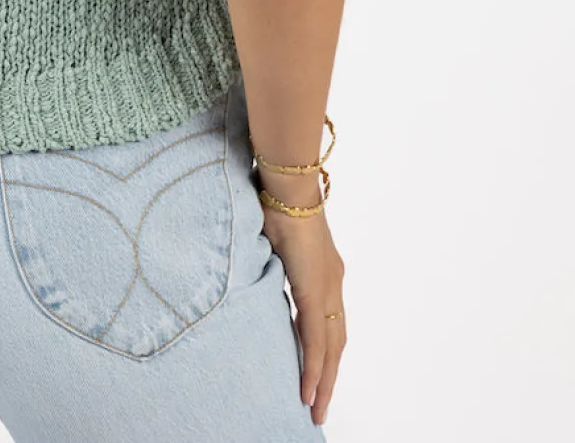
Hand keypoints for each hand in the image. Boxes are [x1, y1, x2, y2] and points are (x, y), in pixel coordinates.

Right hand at [260, 196, 346, 427]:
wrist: (287, 186)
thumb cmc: (276, 201)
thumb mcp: (274, 241)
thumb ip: (273, 262)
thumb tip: (257, 272)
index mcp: (324, 271)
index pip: (329, 322)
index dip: (325, 352)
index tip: (318, 377)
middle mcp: (333, 284)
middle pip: (336, 343)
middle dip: (328, 377)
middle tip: (318, 407)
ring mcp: (328, 288)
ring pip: (331, 348)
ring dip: (323, 381)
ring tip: (314, 408)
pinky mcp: (316, 292)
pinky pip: (317, 340)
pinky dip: (314, 368)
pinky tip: (308, 390)